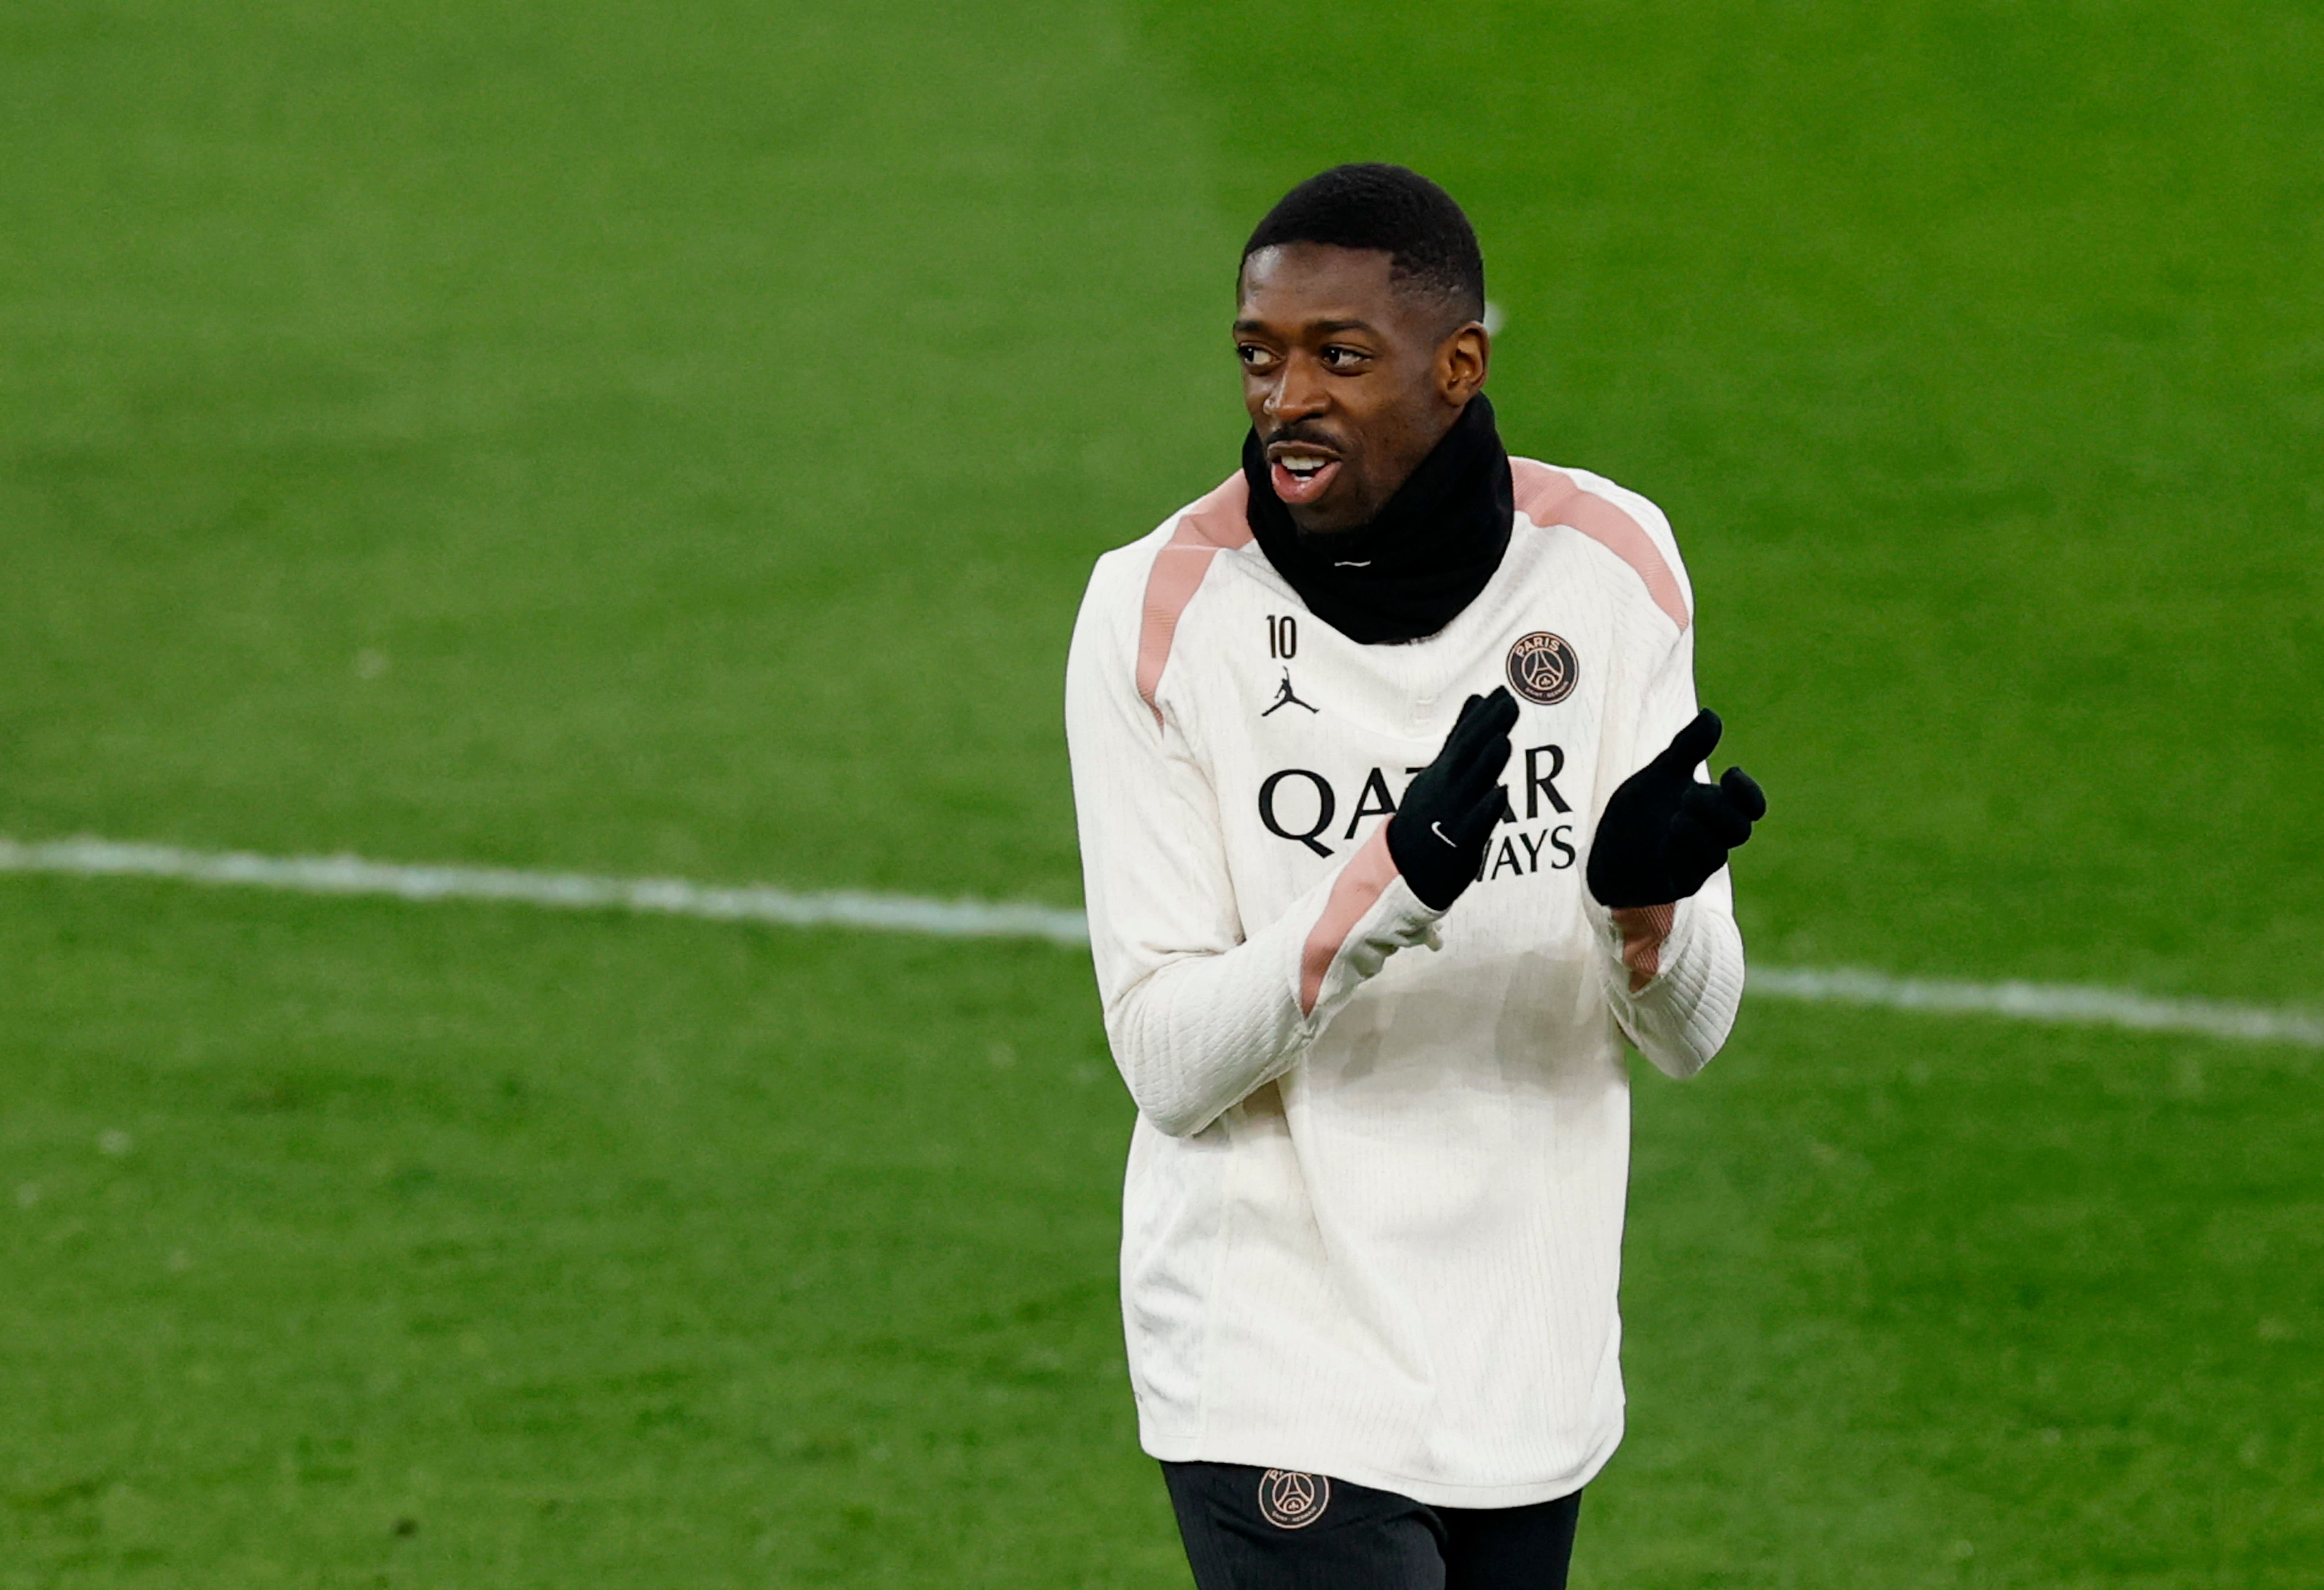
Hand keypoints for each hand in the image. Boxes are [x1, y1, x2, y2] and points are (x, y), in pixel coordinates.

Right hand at [1387, 687, 1518, 909]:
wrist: (1404, 867)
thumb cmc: (1431, 815)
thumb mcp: (1441, 771)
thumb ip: (1461, 737)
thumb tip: (1477, 699)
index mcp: (1443, 771)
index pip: (1463, 737)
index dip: (1483, 716)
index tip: (1503, 692)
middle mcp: (1446, 788)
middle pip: (1466, 754)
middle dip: (1487, 729)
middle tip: (1509, 704)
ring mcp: (1451, 815)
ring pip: (1470, 786)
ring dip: (1485, 764)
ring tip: (1502, 741)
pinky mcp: (1458, 844)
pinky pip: (1474, 825)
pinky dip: (1486, 808)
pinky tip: (1500, 794)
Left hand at [1586, 710, 1765, 908]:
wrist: (1605, 854)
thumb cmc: (1638, 815)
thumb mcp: (1660, 775)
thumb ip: (1687, 749)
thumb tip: (1712, 715)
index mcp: (1713, 811)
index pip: (1751, 806)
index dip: (1749, 792)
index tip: (1729, 771)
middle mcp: (1710, 839)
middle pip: (1741, 830)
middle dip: (1718, 810)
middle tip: (1686, 797)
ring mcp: (1695, 865)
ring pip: (1719, 855)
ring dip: (1697, 831)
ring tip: (1673, 820)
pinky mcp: (1676, 885)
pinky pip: (1692, 875)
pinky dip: (1680, 854)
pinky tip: (1664, 843)